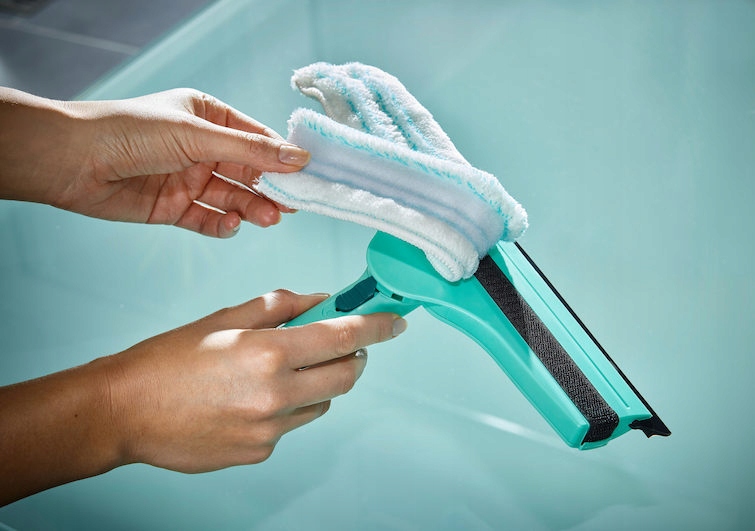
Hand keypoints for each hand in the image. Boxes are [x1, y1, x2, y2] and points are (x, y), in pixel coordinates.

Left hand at [0, 87, 308, 236]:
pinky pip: (208, 219)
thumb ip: (251, 151)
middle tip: (291, 205)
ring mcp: (188, 179)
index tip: (307, 174)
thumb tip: (299, 157)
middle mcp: (200, 148)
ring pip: (231, 198)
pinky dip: (222, 225)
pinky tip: (230, 225)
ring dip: (251, 209)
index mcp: (208, 117)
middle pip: (248, 172)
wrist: (72, 162)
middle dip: (269, 189)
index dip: (282, 157)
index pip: (256, 138)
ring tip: (268, 218)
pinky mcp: (174, 208)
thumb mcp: (198, 135)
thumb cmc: (131, 131)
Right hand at [106, 290, 404, 471]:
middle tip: (342, 345)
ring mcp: (269, 430)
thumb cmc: (168, 359)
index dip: (376, 327)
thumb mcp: (226, 317)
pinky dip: (286, 407)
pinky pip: (291, 425)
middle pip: (346, 377)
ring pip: (321, 403)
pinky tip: (250, 399)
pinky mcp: (259, 452)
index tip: (395, 322)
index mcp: (268, 352)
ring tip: (278, 371)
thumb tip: (321, 301)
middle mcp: (275, 394)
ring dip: (317, 383)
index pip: (343, 336)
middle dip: (353, 357)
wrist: (125, 410)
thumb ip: (281, 306)